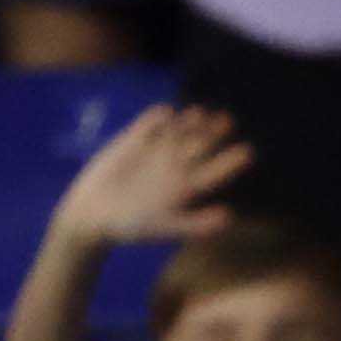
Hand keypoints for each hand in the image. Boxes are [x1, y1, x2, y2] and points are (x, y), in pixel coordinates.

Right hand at [53, 103, 247, 254]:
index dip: (231, 161)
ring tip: (199, 114)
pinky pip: (148, 125)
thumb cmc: (131, 226)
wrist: (93, 214)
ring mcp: (155, 152)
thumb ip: (196, 223)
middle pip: (201, 145)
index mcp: (187, 188)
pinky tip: (166, 113)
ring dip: (190, 122)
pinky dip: (157, 118)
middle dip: (214, 133)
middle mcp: (175, 167)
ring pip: (178, 131)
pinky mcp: (132, 141)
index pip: (216, 170)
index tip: (247, 151)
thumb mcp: (166, 227)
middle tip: (226, 121)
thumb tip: (229, 217)